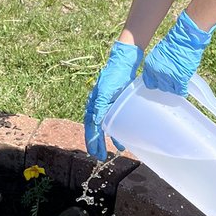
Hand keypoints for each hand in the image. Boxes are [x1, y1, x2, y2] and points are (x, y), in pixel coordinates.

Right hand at [84, 40, 142, 160]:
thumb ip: (100, 106)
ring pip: (105, 124)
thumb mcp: (106, 90)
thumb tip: (95, 122)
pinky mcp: (116, 100)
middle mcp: (98, 105)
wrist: (125, 60)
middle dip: (98, 143)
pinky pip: (113, 118)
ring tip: (118, 148)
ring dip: (110, 137)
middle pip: (96, 128)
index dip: (92, 140)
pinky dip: (118, 127)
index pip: (90, 126)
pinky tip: (125, 133)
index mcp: (94, 104)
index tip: (94, 153)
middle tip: (101, 156)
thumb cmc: (115, 74)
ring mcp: (107, 103)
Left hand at [141, 11, 215, 95]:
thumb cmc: (174, 43)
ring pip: (170, 89)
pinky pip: (180, 90)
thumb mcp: (159, 53)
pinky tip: (183, 89)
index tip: (160, 82)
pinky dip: (182, 90)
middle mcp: (157, 72)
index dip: (156, 82)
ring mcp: (168, 76)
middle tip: (171, 81)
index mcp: (150, 65)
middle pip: (161, 86)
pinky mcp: (180, 78)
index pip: (149, 82)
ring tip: (178, 82)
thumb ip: (157, 64)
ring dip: (174, 87)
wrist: (186, 39)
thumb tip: (158, 73)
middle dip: (166, 84)